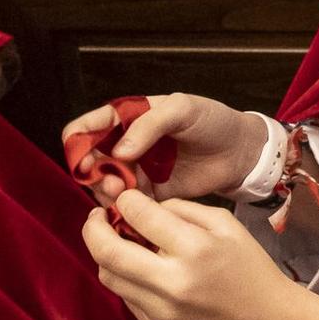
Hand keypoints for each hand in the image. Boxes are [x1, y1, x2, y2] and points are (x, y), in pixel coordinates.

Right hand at [62, 93, 269, 203]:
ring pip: (103, 185)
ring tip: (123, 193)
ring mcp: (136, 171)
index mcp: (128, 118)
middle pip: (89, 161)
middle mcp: (126, 145)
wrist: (240, 151)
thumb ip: (150, 124)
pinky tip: (131, 210)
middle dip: (91, 173)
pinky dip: (123, 209)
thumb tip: (119, 151)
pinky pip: (125, 205)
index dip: (79, 143)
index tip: (87, 158)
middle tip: (109, 181)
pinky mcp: (149, 195)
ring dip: (106, 192)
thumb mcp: (182, 109)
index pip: (87, 127)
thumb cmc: (213, 121)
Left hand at [86, 192, 307, 319]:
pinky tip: (139, 267)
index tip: (125, 198)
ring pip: (108, 276)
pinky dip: (124, 276)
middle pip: (107, 251)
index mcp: (194, 248)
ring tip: (116, 240)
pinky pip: (124, 296)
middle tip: (96, 215)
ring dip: (104, 253)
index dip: (125, 200)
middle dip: (93, 227)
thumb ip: (183, 209)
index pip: (140, 215)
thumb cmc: (251, 268)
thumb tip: (144, 207)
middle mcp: (172, 281)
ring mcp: (160, 309)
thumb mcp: (227, 225)